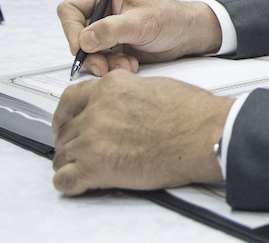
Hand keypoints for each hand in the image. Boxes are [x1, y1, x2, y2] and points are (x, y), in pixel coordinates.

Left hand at [52, 70, 232, 195]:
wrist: (205, 135)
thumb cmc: (192, 113)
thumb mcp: (153, 86)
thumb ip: (126, 93)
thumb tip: (121, 106)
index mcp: (110, 87)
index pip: (69, 99)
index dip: (65, 115)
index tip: (66, 123)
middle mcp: (97, 109)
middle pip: (66, 129)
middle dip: (71, 141)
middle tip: (80, 150)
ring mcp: (93, 138)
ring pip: (63, 154)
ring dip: (71, 163)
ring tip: (84, 169)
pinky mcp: (96, 167)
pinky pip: (65, 179)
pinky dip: (69, 183)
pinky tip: (80, 183)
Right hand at [57, 0, 221, 75]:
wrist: (187, 35)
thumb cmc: (170, 19)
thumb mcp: (140, 23)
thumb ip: (111, 30)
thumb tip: (84, 39)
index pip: (71, 9)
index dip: (71, 30)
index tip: (80, 48)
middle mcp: (102, 10)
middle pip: (76, 34)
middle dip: (90, 53)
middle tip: (102, 66)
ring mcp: (106, 29)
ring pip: (88, 51)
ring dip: (104, 63)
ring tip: (125, 65)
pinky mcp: (113, 46)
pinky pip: (101, 60)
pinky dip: (112, 67)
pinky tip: (130, 65)